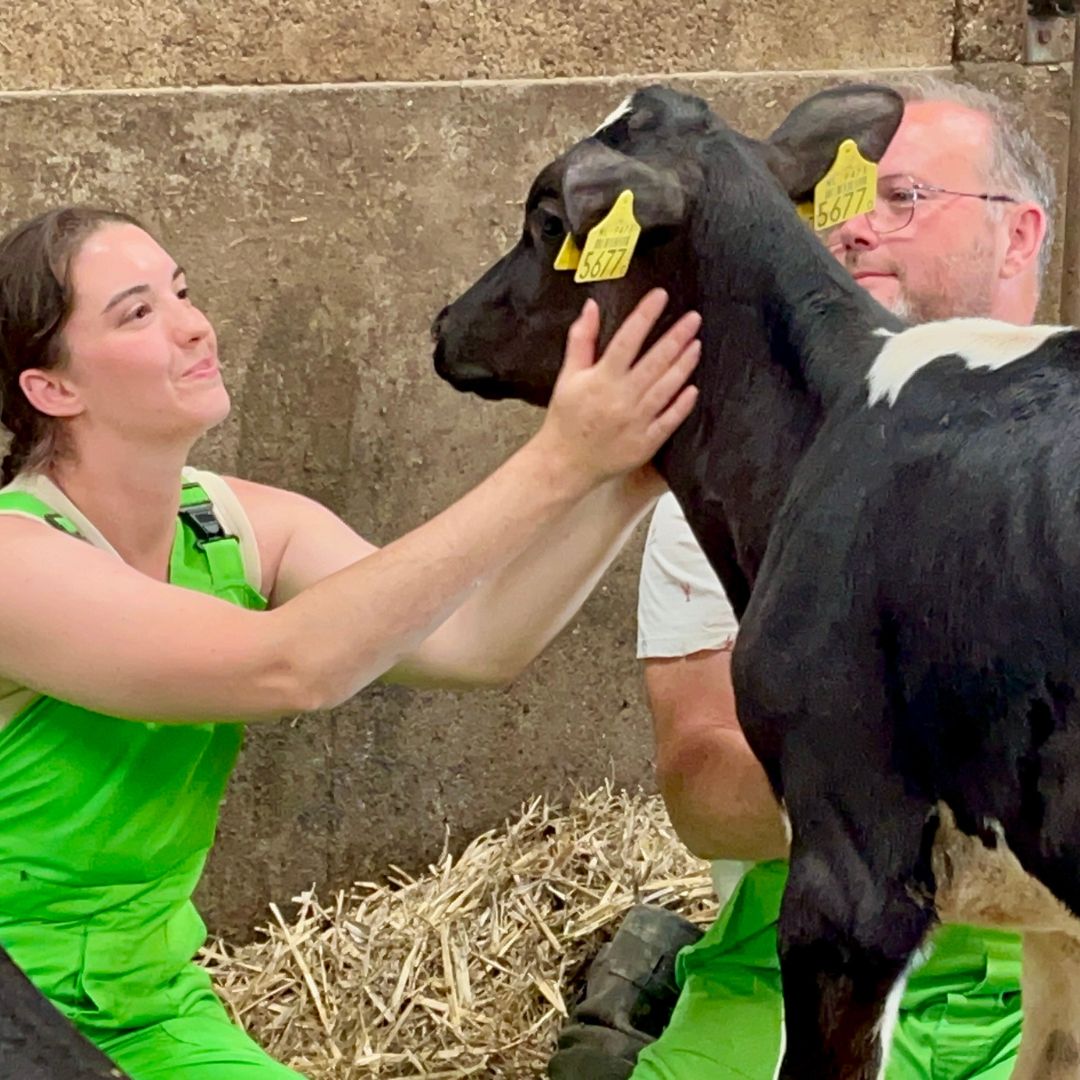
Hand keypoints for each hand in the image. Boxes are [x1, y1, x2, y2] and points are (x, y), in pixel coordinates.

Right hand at [536, 290, 700, 486]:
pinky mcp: (644, 443)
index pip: (627, 339)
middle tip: (693, 318)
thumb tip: (591, 306)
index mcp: (601, 379)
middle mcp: (620, 398)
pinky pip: (668, 421)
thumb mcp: (568, 376)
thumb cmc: (566, 418)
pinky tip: (693, 389)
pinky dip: (681, 405)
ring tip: (696, 344)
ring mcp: (635, 422)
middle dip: (676, 337)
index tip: (660, 296)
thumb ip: (581, 340)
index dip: (645, 315)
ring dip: (683, 365)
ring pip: (665, 388)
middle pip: (654, 361)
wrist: (565, 463)